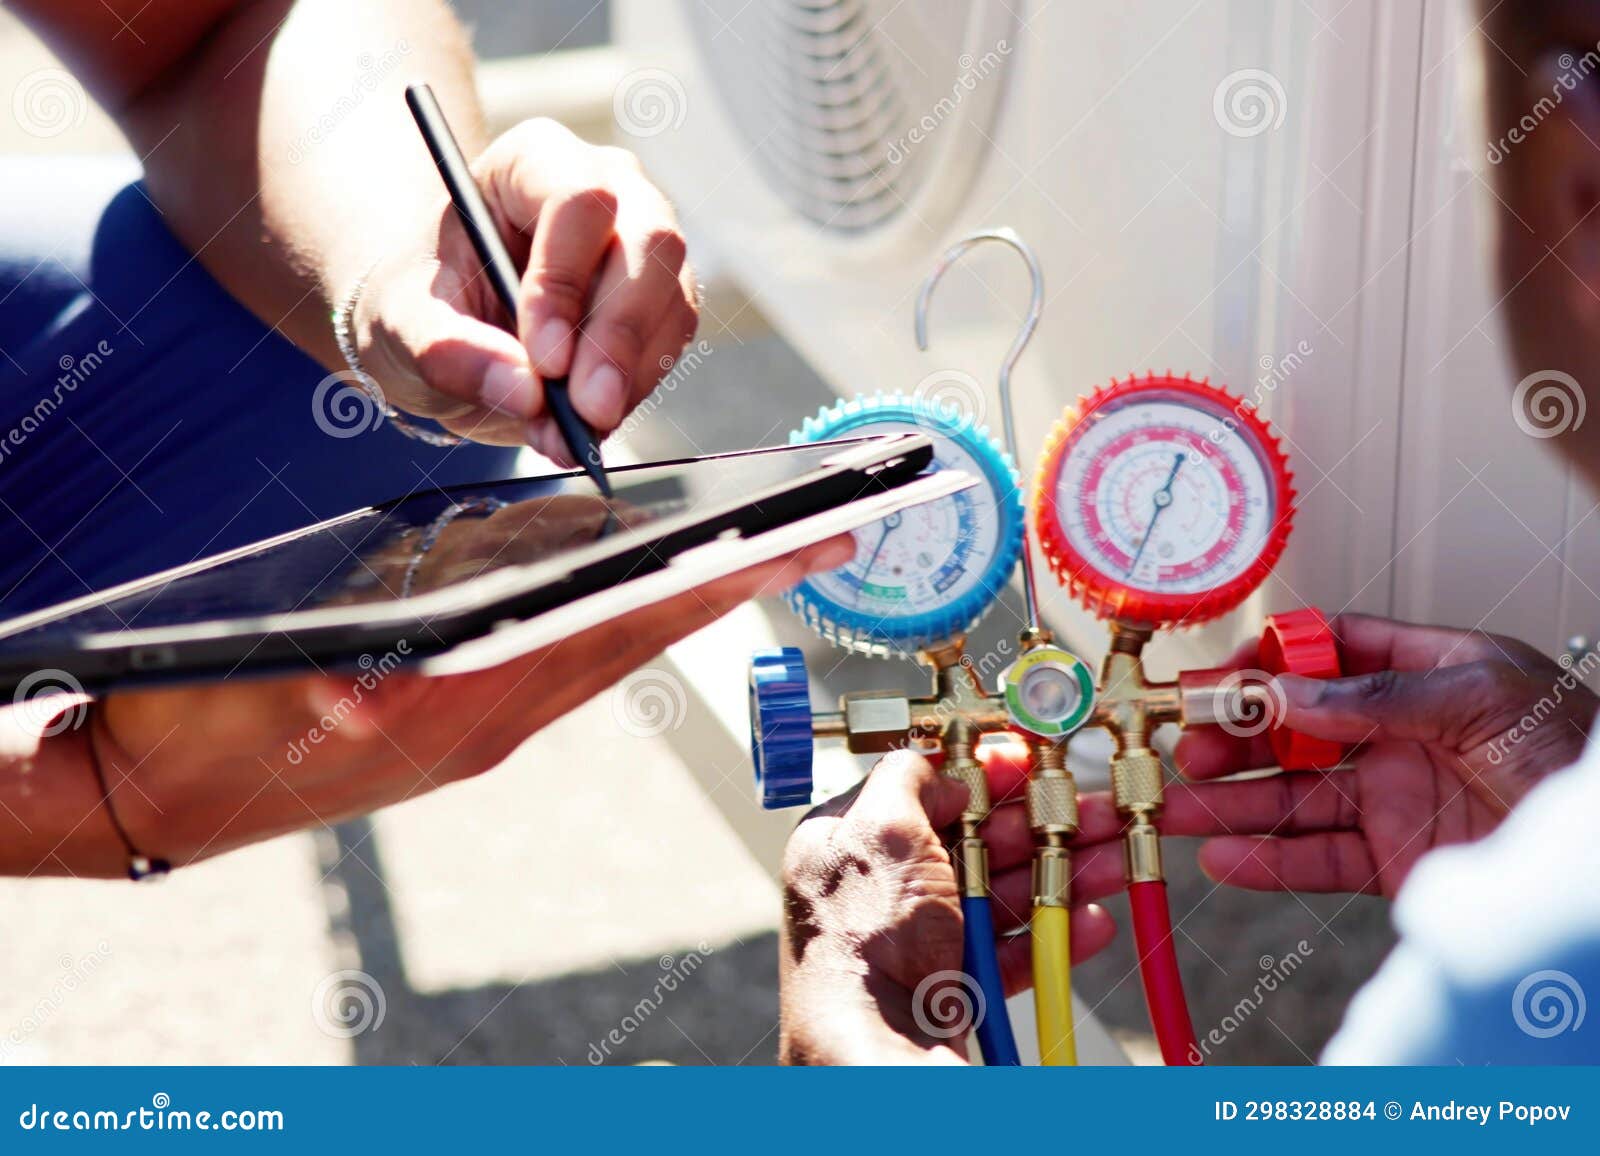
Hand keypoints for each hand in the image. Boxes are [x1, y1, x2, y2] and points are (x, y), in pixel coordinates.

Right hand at [55, 536, 851, 875]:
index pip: (621, 624)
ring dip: (693, 596)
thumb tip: (374, 684)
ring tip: (767, 549)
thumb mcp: (268, 698)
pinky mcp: (463, 717)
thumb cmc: (205, 725)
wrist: (157, 789)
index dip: (715, 581)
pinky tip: (643, 585)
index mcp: (470, 698)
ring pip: (615, 643)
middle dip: (740, 580)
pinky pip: (567, 658)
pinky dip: (621, 615)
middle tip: (830, 532)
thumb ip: (331, 688)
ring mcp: (488, 717)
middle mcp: (500, 711)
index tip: (804, 539)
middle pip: (644, 630)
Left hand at [355, 119, 696, 457]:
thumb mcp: (403, 319)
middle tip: (586, 412)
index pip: (578, 200)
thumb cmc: (422, 297)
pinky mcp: (663, 300)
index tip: (544, 360)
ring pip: (671, 301)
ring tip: (563, 433)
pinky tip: (581, 424)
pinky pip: (669, 346)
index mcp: (534, 160)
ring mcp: (646, 243)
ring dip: (626, 379)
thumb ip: (447, 350)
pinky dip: (631, 394)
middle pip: (650, 244)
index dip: (567, 281)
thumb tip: (525, 394)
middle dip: (618, 338)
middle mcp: (609, 187)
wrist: (450, 322)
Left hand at [778, 748, 1122, 1064]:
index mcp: (849, 840)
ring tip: (1112, 859)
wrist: (874, 1044)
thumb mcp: (881, 831)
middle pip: (976, 840)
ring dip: (1063, 874)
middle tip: (1092, 811)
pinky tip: (1092, 920)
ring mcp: (916, 937)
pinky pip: (1011, 949)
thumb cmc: (859, 942)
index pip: (922, 789)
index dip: (981, 773)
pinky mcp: (950, 983)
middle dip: (1043, 825)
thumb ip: (907, 780)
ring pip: (1003, 892)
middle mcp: (881, 887)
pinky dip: (1053, 934)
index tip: (1030, 763)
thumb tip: (934, 762)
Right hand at [1160, 613, 1597, 897]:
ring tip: (1179, 807)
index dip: (1269, 662)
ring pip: (1293, 797)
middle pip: (1293, 729)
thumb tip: (1290, 692)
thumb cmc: (1575, 751)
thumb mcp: (1482, 695)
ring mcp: (1392, 797)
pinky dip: (1270, 862)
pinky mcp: (1393, 858)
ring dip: (1233, 803)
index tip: (1220, 678)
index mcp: (1424, 674)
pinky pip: (1319, 859)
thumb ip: (1381, 696)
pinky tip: (1226, 856)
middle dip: (1234, 738)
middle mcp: (1399, 734)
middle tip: (1189, 747)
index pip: (1327, 654)